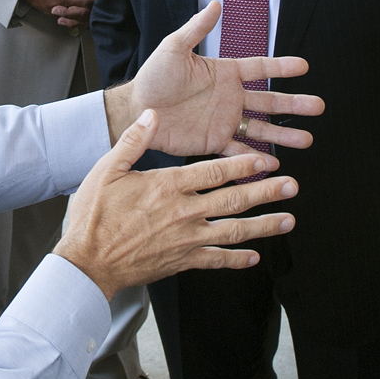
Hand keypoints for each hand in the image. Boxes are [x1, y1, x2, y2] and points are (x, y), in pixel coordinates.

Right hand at [21, 0, 97, 29]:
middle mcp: (61, 5)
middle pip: (83, 8)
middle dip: (95, 5)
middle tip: (107, 2)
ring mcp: (58, 11)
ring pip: (76, 16)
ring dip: (88, 13)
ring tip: (99, 11)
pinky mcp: (54, 14)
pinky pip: (68, 20)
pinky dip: (78, 19)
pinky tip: (85, 18)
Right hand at [56, 111, 296, 296]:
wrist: (87, 264)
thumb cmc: (94, 216)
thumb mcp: (107, 169)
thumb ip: (134, 141)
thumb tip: (153, 114)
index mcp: (168, 186)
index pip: (215, 171)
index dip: (244, 164)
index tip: (267, 158)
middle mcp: (184, 213)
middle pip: (234, 200)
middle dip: (267, 191)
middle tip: (292, 185)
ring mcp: (186, 240)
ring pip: (233, 231)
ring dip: (264, 225)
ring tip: (288, 219)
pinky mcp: (182, 262)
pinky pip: (216, 260)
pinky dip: (237, 259)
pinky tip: (254, 257)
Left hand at [107, 1, 323, 158]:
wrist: (136, 110)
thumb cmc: (154, 76)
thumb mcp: (175, 47)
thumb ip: (197, 28)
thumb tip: (215, 4)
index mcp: (224, 73)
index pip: (260, 67)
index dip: (281, 66)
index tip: (304, 66)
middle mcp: (229, 97)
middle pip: (269, 99)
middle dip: (294, 103)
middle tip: (318, 107)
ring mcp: (224, 121)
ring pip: (261, 128)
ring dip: (283, 133)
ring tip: (306, 139)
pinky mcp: (214, 142)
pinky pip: (239, 151)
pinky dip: (256, 159)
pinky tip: (274, 165)